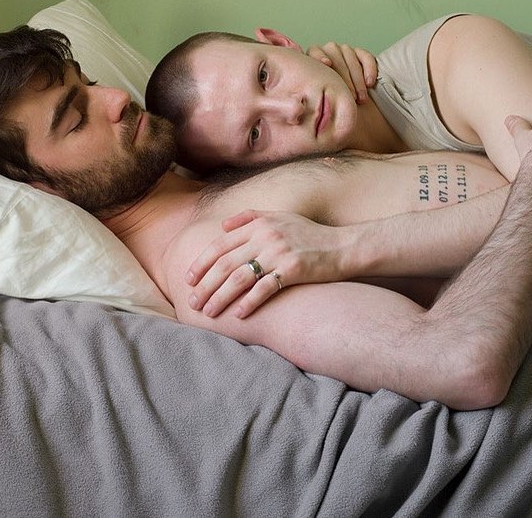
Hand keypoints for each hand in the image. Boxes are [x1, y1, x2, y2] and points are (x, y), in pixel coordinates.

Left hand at [185, 210, 347, 317]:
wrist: (343, 246)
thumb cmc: (310, 234)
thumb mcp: (280, 218)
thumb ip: (250, 218)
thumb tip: (222, 226)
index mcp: (259, 224)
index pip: (221, 244)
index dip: (202, 262)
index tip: (189, 279)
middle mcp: (266, 236)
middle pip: (225, 263)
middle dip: (205, 285)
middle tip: (192, 303)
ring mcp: (279, 252)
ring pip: (240, 277)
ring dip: (221, 297)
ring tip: (209, 312)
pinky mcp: (293, 269)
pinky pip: (265, 288)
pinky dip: (249, 302)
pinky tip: (238, 314)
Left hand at [306, 42, 377, 103]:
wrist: (346, 102)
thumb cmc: (328, 99)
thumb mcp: (319, 95)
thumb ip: (314, 90)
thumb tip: (309, 96)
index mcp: (314, 57)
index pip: (315, 52)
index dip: (320, 56)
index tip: (327, 63)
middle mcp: (329, 50)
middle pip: (337, 60)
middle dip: (345, 80)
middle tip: (350, 97)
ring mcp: (345, 50)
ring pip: (351, 59)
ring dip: (357, 80)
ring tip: (360, 98)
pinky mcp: (360, 53)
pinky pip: (366, 58)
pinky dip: (369, 70)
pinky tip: (370, 83)